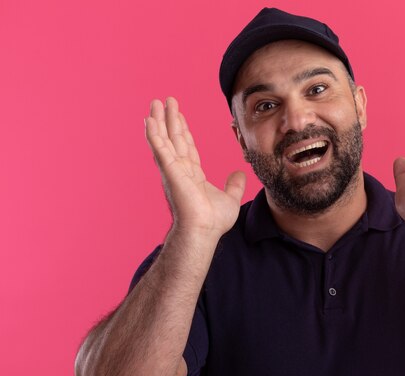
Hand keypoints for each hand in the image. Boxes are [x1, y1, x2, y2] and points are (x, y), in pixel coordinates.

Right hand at [145, 97, 245, 237]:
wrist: (204, 231)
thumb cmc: (213, 221)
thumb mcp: (230, 198)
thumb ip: (234, 185)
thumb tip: (239, 173)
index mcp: (193, 175)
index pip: (187, 147)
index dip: (183, 131)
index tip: (180, 116)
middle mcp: (180, 170)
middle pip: (174, 138)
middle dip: (170, 119)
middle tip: (165, 101)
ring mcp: (173, 170)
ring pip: (164, 139)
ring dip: (159, 120)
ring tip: (155, 103)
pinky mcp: (170, 171)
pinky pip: (160, 148)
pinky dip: (153, 134)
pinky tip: (149, 120)